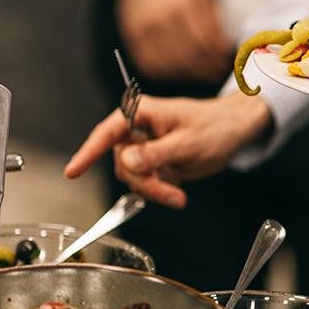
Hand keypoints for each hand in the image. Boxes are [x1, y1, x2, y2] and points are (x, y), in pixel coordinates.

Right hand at [64, 93, 271, 207]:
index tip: (72, 172)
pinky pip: (145, 183)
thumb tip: (127, 161)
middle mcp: (138, 130)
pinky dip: (159, 191)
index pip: (107, 133)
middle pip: (122, 164)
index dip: (88, 152)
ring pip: (132, 178)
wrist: (235, 132)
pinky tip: (176, 193)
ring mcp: (145, 148)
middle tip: (170, 194)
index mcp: (141, 113)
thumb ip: (156, 153)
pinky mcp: (154, 163)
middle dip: (144, 182)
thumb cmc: (215, 126)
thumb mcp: (188, 142)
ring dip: (153, 190)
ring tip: (178, 195)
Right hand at [116, 0, 231, 81]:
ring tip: (203, 75)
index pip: (205, 39)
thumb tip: (225, 47)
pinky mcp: (132, 37)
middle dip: (207, 68)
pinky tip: (181, 72)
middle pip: (189, 55)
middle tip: (218, 72)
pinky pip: (151, 65)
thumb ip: (213, 18)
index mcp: (184, 2)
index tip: (226, 60)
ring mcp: (143, 28)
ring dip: (190, 75)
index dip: (218, 54)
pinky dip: (168, 73)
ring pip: (171, 64)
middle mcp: (162, 16)